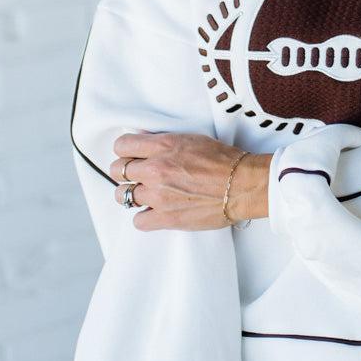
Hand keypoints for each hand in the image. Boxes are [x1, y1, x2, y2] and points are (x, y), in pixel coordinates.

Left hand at [109, 132, 271, 230]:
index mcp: (163, 146)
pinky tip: (155, 212)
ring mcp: (159, 195)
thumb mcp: (192, 139)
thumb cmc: (224, 161)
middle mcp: (156, 169)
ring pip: (122, 196)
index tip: (131, 156)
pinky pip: (138, 221)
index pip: (122, 146)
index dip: (125, 151)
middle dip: (125, 172)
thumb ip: (165, 142)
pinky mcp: (166, 218)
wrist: (243, 185)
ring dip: (131, 194)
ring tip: (144, 194)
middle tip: (137, 176)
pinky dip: (144, 217)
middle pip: (118, 170)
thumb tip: (145, 144)